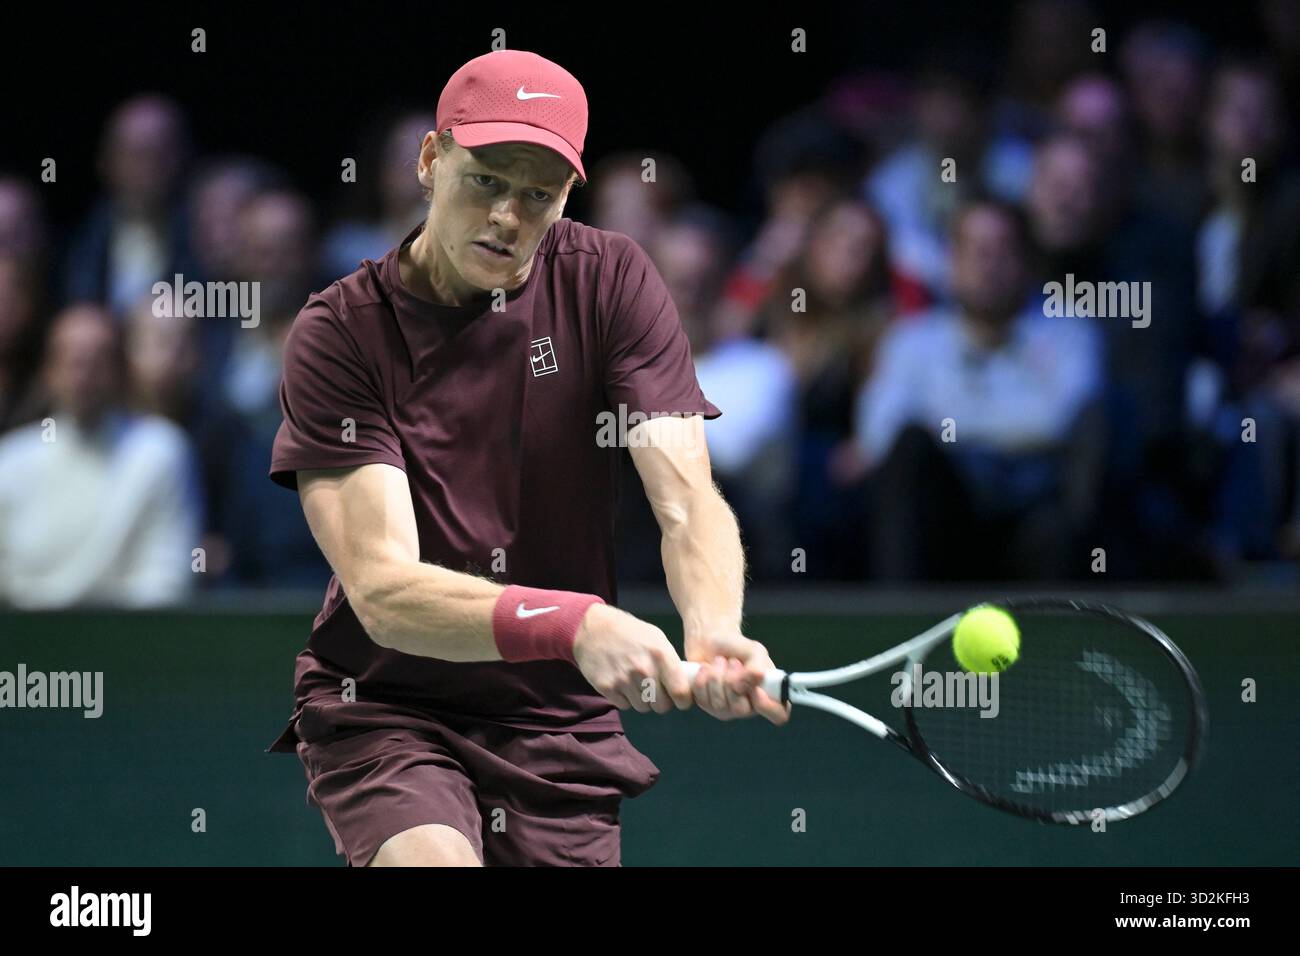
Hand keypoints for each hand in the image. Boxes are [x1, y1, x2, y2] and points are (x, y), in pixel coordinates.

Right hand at [572, 604, 694, 713]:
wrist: (591, 628)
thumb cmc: (629, 631)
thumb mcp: (655, 637)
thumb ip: (670, 661)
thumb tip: (683, 684)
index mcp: (660, 654)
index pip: (680, 692)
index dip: (683, 700)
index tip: (680, 699)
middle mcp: (644, 669)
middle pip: (662, 706)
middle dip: (661, 701)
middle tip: (655, 690)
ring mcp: (624, 680)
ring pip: (643, 707)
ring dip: (643, 700)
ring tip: (636, 683)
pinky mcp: (607, 688)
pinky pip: (624, 705)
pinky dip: (625, 698)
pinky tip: (621, 683)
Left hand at [686, 634, 789, 724]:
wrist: (712, 640)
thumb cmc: (738, 647)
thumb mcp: (754, 650)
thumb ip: (757, 666)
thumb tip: (752, 681)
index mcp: (769, 694)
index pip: (779, 715)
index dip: (768, 707)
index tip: (756, 690)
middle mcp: (749, 706)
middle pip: (741, 710)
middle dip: (732, 682)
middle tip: (733, 662)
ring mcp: (727, 709)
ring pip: (719, 704)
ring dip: (717, 676)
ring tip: (719, 661)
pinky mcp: (707, 705)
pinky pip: (702, 699)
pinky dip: (703, 679)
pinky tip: (707, 668)